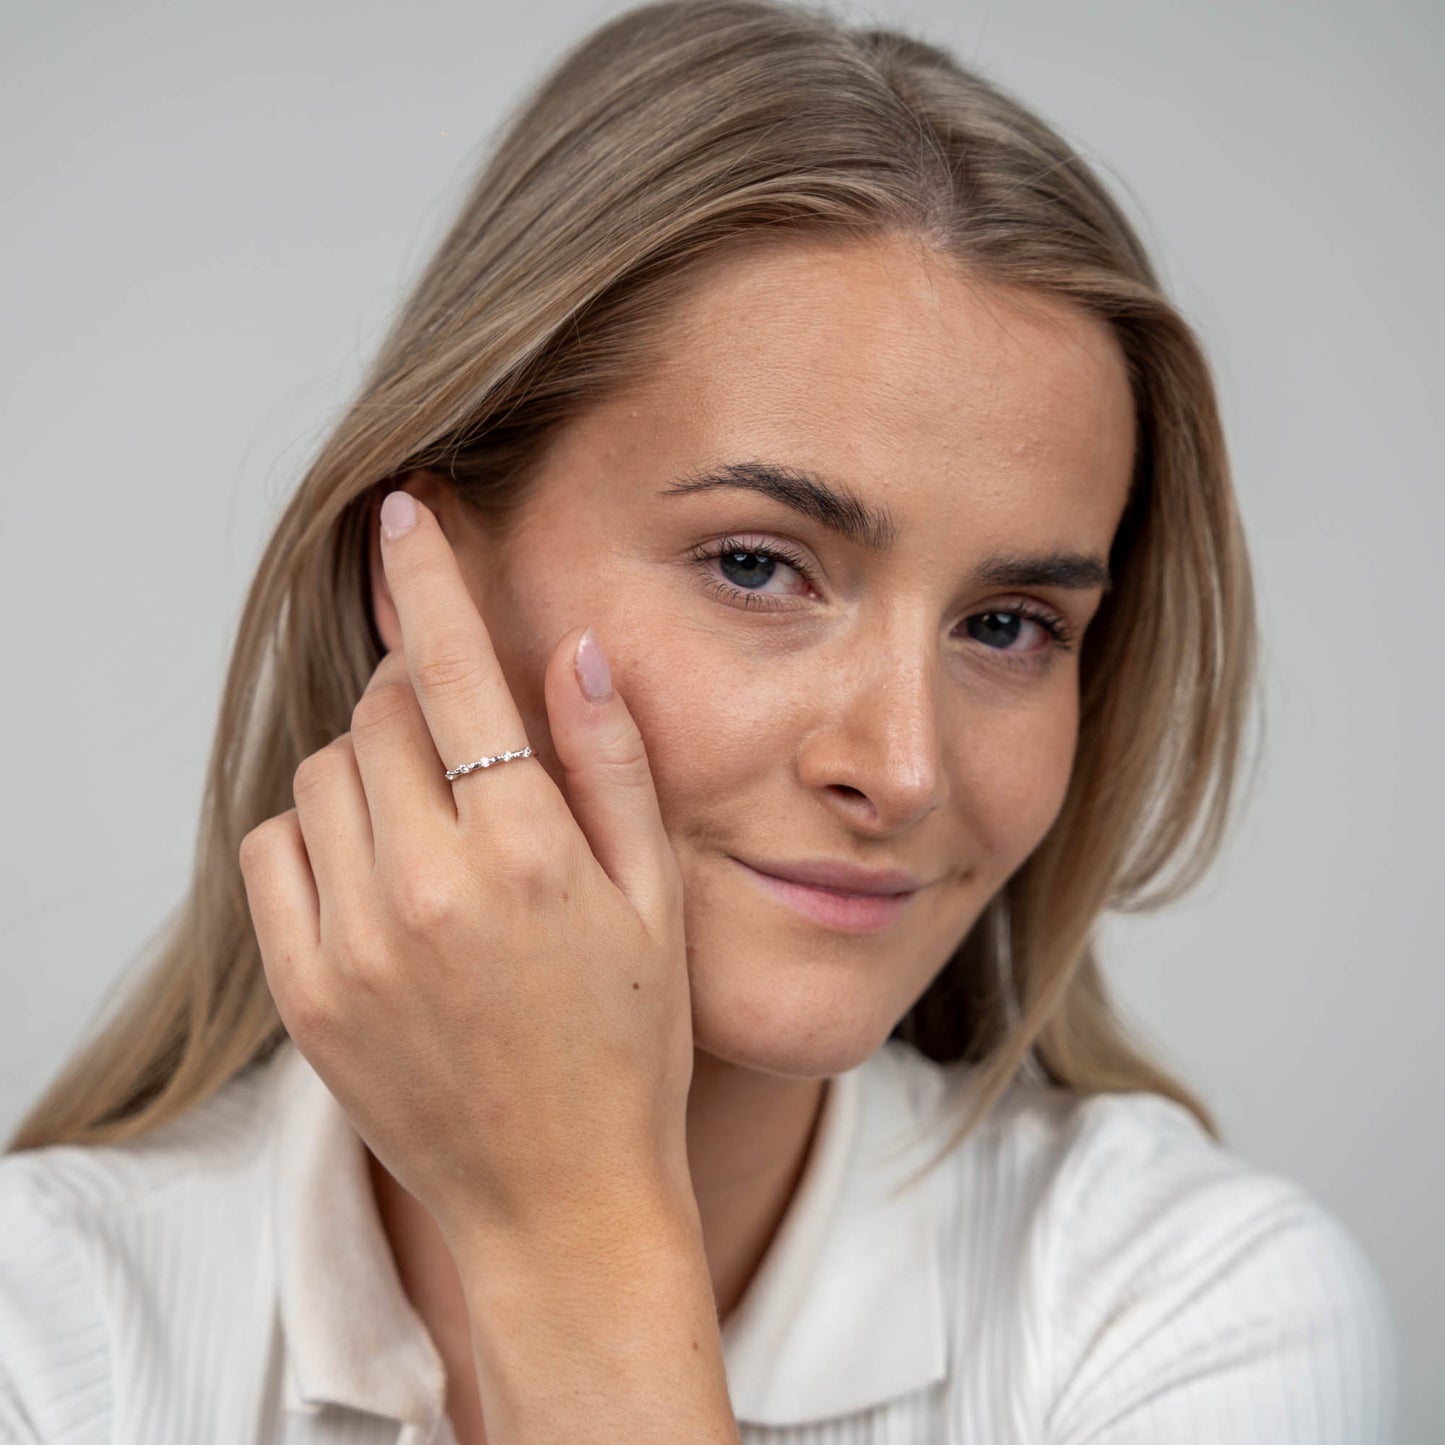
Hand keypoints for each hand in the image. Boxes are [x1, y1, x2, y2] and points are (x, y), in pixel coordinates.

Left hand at [238, 491, 694, 1254]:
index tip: (404, 514)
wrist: (560, 1202)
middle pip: (380, 715)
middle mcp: (427, 890)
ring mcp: (353, 945)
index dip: (426, 580)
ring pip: (323, 775)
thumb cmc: (629, 1051)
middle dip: (417, 696)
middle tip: (465, 737)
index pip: (456, 675)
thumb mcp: (654, 902)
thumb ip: (612, 767)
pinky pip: (275, 851)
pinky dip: (318, 831)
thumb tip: (574, 651)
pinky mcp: (306, 993)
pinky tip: (377, 870)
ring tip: (430, 820)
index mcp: (528, 856)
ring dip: (370, 765)